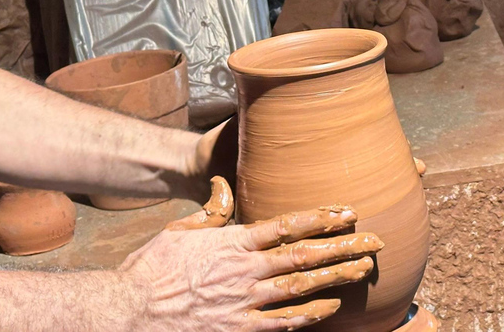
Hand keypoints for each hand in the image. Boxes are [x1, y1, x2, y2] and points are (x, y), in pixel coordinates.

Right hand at [120, 206, 383, 330]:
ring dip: (336, 276)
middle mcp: (246, 269)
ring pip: (302, 287)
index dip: (320, 217)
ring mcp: (245, 301)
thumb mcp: (178, 230)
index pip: (286, 224)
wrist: (128, 311)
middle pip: (304, 255)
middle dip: (343, 246)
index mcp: (233, 241)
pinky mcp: (239, 329)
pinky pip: (283, 323)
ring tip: (365, 268)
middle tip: (374, 239)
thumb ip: (209, 212)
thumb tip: (223, 186)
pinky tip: (333, 307)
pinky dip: (310, 315)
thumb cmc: (151, 269)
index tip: (346, 210)